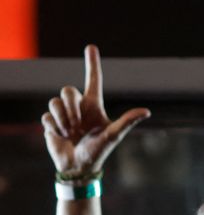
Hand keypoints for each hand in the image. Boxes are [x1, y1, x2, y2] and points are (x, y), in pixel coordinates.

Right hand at [41, 45, 150, 176]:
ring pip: (55, 101)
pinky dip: (54, 127)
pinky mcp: (50, 122)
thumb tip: (147, 111)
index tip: (91, 47)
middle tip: (78, 125)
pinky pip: (46, 116)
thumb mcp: (113, 135)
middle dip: (71, 106)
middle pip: (68, 90)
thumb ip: (127, 121)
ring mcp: (63, 114)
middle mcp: (78, 107)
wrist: (79, 168)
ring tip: (71, 132)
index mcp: (94, 106)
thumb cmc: (98, 152)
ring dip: (63, 118)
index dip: (92, 64)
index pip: (93, 80)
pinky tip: (61, 136)